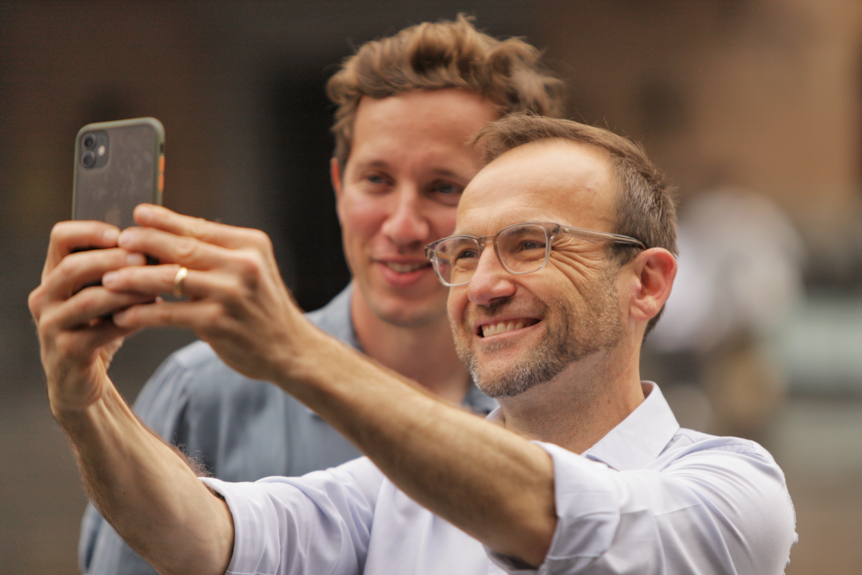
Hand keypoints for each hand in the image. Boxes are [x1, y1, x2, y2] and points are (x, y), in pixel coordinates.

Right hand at [28, 221, 155, 412]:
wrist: (82, 379)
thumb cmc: (97, 329)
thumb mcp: (103, 296)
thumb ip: (117, 272)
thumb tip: (156, 246)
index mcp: (54, 276)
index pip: (61, 238)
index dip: (90, 231)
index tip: (121, 233)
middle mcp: (45, 297)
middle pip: (72, 267)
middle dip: (111, 260)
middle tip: (143, 258)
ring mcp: (52, 325)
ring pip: (88, 301)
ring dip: (124, 292)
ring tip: (153, 287)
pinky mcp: (66, 351)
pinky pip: (99, 332)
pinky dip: (127, 322)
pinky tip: (148, 315)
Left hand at [103, 204, 307, 382]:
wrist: (290, 349)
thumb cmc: (264, 309)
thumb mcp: (252, 270)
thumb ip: (218, 254)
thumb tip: (171, 236)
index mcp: (250, 245)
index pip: (199, 226)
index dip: (164, 220)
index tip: (138, 214)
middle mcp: (243, 265)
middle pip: (182, 246)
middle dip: (144, 241)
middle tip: (119, 241)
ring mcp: (231, 294)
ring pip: (170, 278)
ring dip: (134, 277)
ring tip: (110, 279)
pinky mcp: (217, 323)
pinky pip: (169, 314)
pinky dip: (142, 312)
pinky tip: (124, 314)